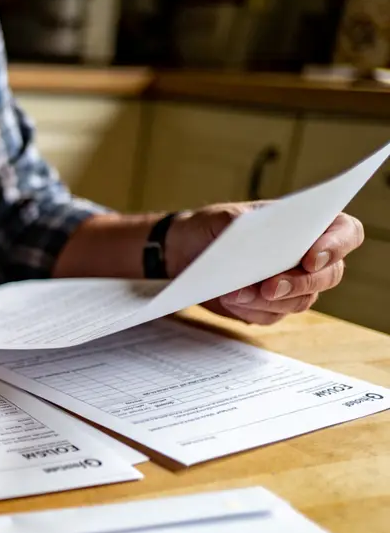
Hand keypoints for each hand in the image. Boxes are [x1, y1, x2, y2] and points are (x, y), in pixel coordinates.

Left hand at [165, 204, 364, 325]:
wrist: (186, 251)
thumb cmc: (214, 227)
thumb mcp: (226, 217)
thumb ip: (248, 224)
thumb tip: (261, 242)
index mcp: (310, 225)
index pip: (346, 233)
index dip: (336, 246)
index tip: (310, 258)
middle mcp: (309, 257)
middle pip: (329, 275)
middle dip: (300, 283)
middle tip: (269, 287)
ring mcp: (293, 285)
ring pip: (299, 301)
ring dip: (267, 300)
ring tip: (234, 293)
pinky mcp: (271, 307)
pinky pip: (271, 316)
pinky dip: (251, 310)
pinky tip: (230, 300)